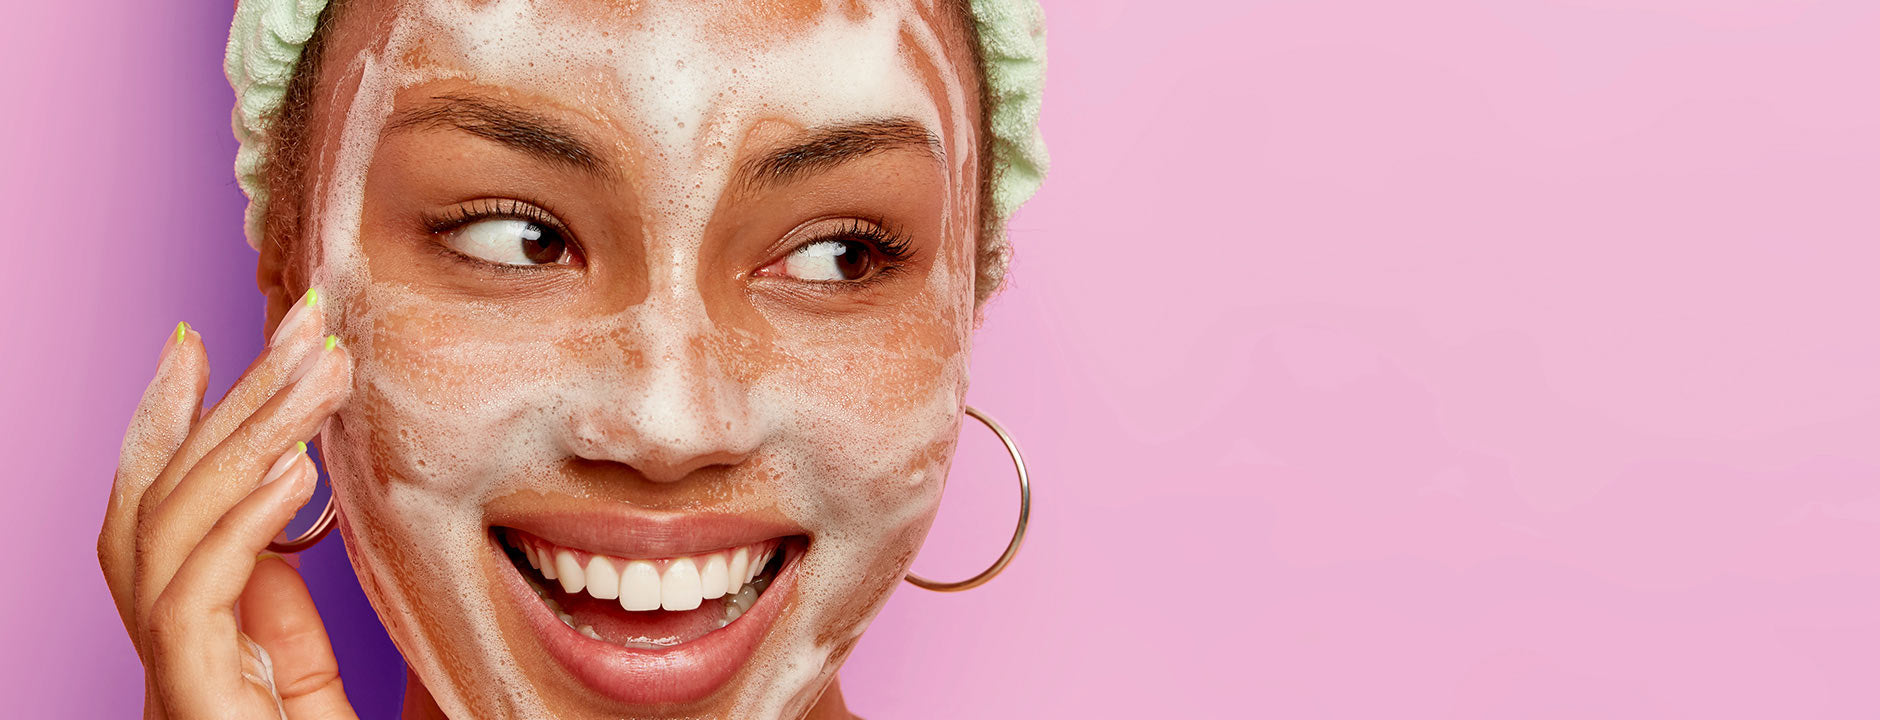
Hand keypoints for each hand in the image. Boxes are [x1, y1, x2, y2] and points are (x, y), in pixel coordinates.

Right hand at [98, 290, 356, 718]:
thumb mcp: (346, 693)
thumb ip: (315, 624)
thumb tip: (309, 523)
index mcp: (218, 654)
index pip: (174, 519)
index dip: (180, 426)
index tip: (206, 342)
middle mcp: (182, 666)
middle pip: (158, 509)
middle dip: (217, 406)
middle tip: (292, 325)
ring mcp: (182, 691)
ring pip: (164, 538)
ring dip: (242, 440)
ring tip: (317, 372)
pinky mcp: (201, 711)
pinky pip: (196, 605)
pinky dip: (237, 526)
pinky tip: (293, 469)